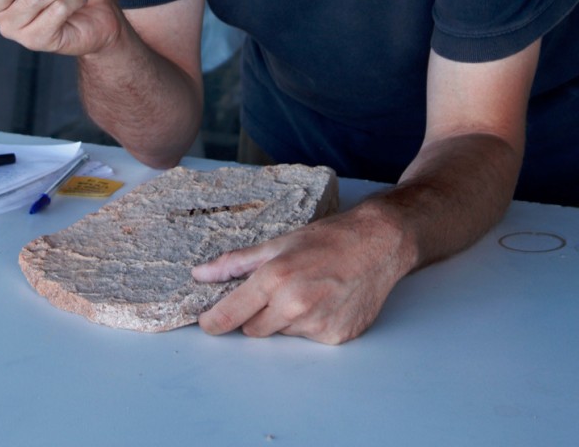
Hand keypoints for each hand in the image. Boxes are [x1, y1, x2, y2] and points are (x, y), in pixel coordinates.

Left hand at [192, 203, 409, 344]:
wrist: (378, 243)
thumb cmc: (328, 239)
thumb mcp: (278, 243)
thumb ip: (235, 263)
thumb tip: (200, 274)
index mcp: (275, 278)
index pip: (229, 316)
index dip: (213, 321)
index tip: (207, 321)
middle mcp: (294, 305)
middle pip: (253, 330)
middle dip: (258, 313)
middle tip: (281, 288)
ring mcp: (316, 325)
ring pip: (282, 334)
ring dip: (287, 319)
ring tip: (310, 289)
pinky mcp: (335, 338)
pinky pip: (308, 340)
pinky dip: (312, 324)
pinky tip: (327, 301)